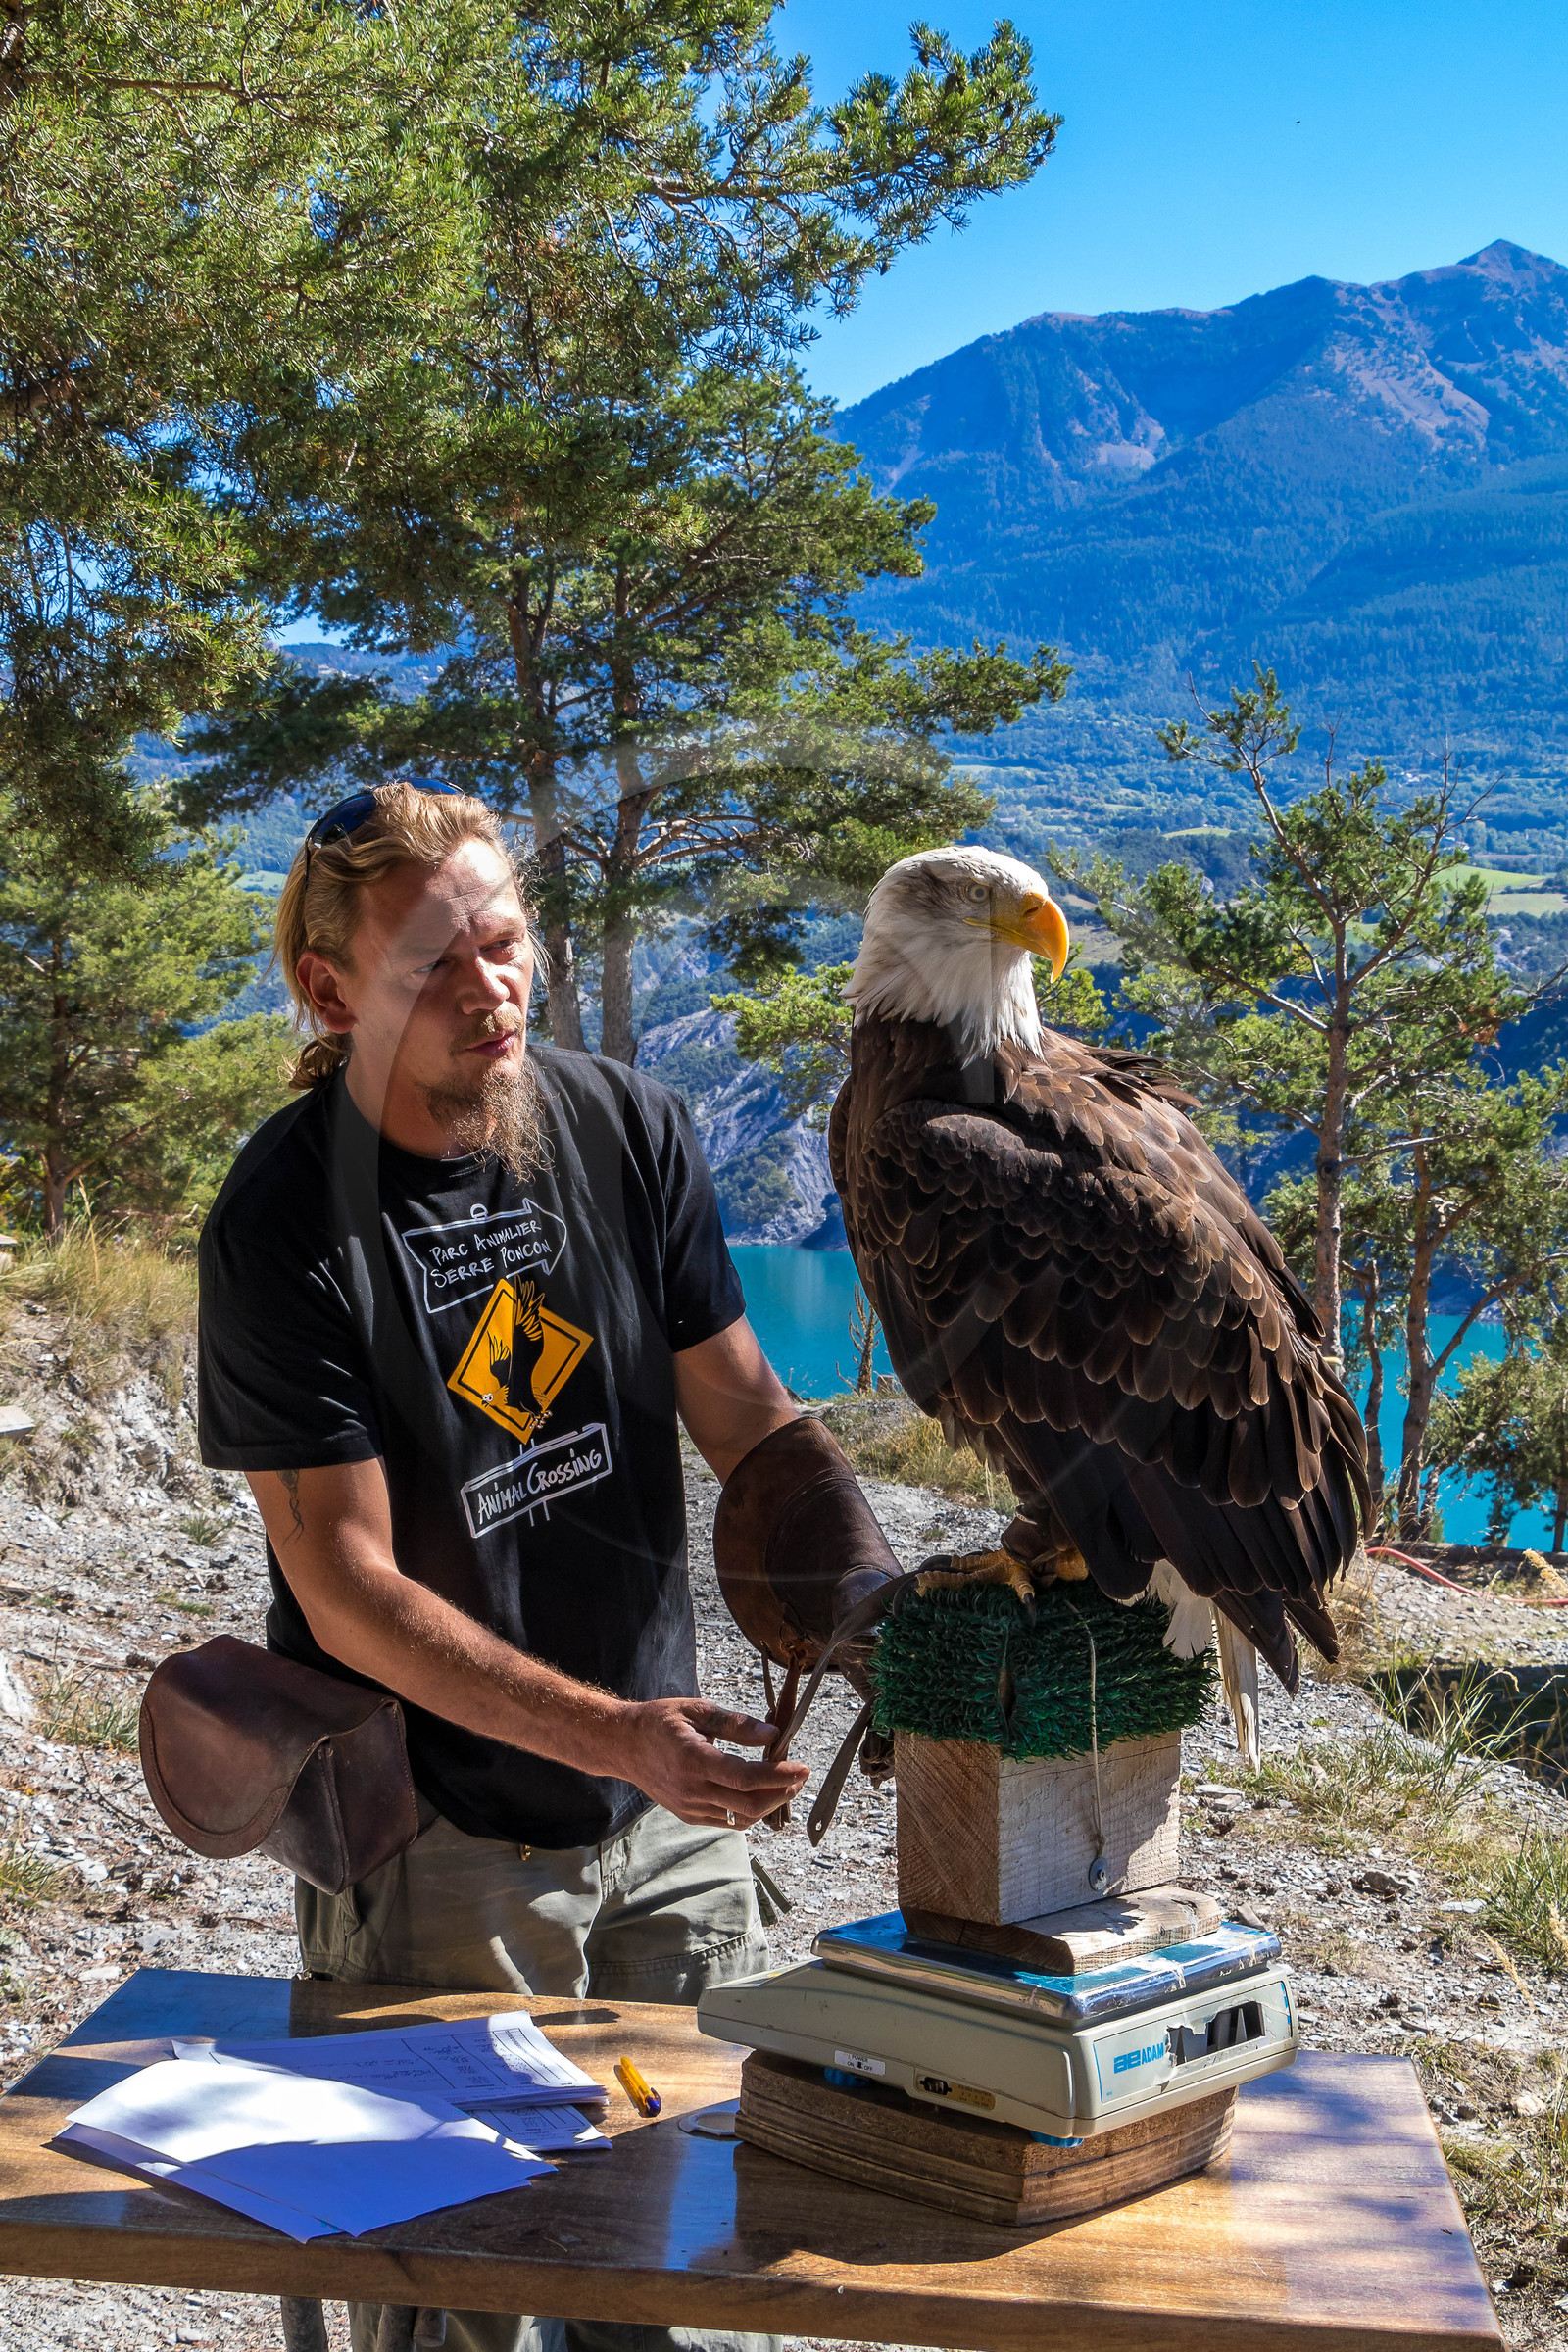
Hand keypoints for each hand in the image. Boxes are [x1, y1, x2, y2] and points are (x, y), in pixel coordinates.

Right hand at [612, 1696, 808, 1827]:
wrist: (624, 1745)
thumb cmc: (660, 1722)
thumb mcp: (698, 1710)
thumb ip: (737, 1724)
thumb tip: (773, 1733)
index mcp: (694, 1760)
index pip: (747, 1778)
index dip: (779, 1775)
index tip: (802, 1767)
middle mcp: (692, 1790)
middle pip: (749, 1804)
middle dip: (781, 1792)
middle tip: (799, 1775)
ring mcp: (690, 1807)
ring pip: (741, 1818)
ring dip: (769, 1805)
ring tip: (785, 1784)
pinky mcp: (689, 1815)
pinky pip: (727, 1821)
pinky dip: (749, 1811)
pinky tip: (761, 1794)